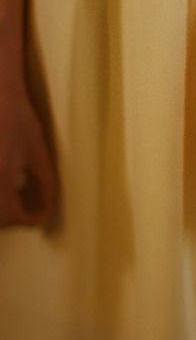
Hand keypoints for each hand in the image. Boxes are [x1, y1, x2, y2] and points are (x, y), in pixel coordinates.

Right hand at [0, 88, 54, 229]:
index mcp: (1, 177)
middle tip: (31, 209)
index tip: (43, 215)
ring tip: (20, 198)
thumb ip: (45, 183)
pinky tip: (9, 184)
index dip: (31, 220)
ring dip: (3, 210)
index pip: (12, 217)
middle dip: (14, 219)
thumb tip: (47, 208)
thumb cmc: (18, 119)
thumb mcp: (38, 152)